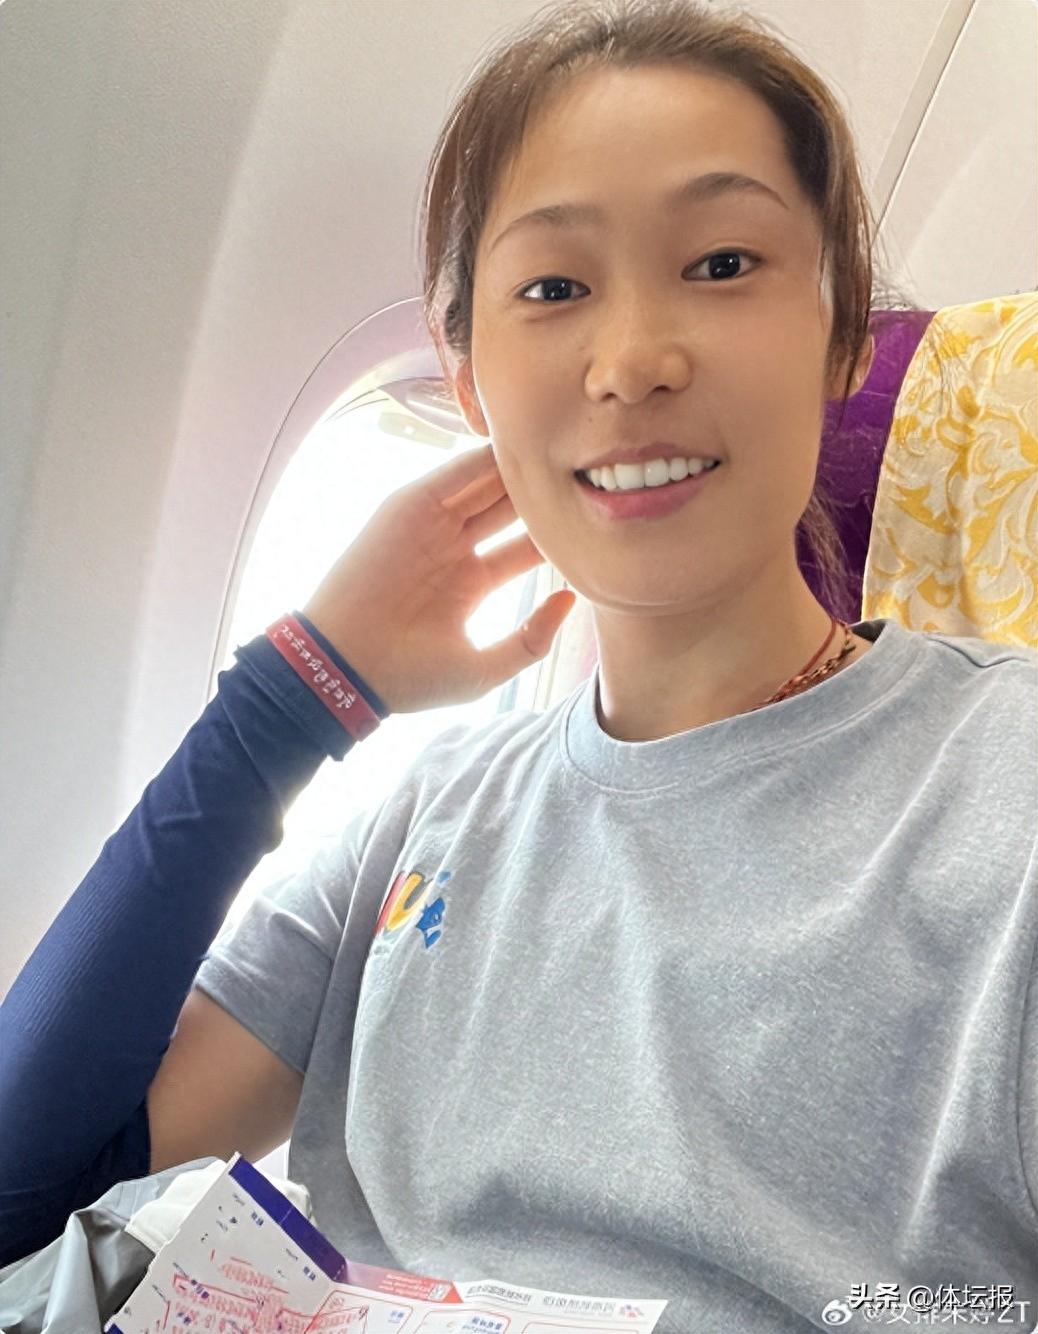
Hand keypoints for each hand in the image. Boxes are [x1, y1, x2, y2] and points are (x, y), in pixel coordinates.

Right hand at [301, 443, 575, 713]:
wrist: (346, 668)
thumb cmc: (411, 677)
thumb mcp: (486, 668)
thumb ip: (533, 638)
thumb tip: (573, 599)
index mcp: (472, 582)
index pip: (525, 546)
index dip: (559, 534)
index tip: (596, 520)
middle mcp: (453, 549)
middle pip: (509, 510)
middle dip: (543, 494)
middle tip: (588, 472)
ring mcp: (430, 526)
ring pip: (485, 486)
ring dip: (519, 469)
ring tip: (563, 449)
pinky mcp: (407, 507)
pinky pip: (452, 474)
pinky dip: (482, 456)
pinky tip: (519, 443)